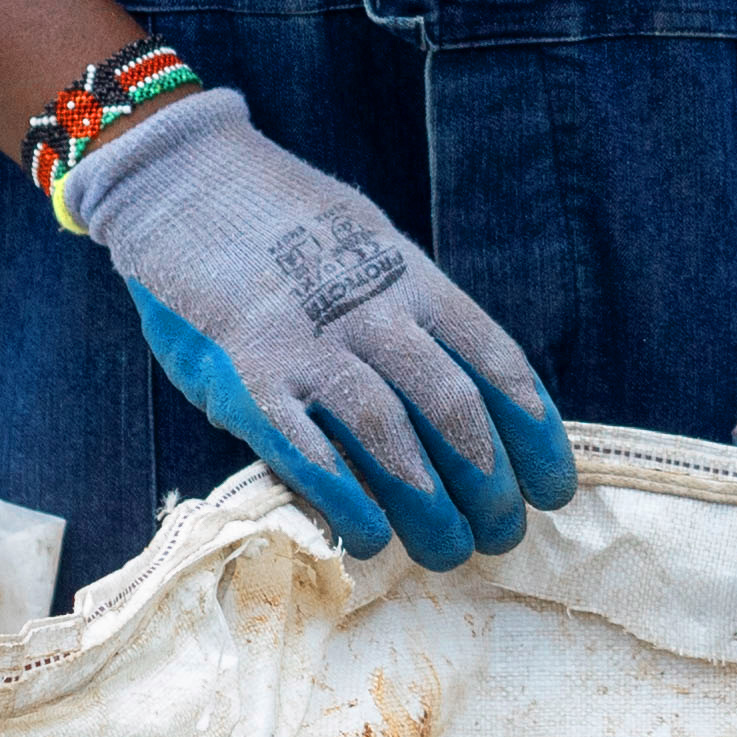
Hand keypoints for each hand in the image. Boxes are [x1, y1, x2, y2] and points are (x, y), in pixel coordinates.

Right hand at [64, 86, 571, 567]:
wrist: (182, 182)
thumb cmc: (287, 231)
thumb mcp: (371, 250)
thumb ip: (412, 317)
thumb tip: (470, 401)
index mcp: (412, 280)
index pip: (498, 365)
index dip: (536, 437)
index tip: (553, 490)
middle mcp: (371, 312)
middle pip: (454, 412)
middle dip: (490, 487)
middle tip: (502, 536)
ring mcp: (307, 345)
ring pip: (391, 441)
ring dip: (429, 509)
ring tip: (447, 553)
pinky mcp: (245, 379)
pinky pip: (308, 453)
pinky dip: (346, 503)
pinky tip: (369, 539)